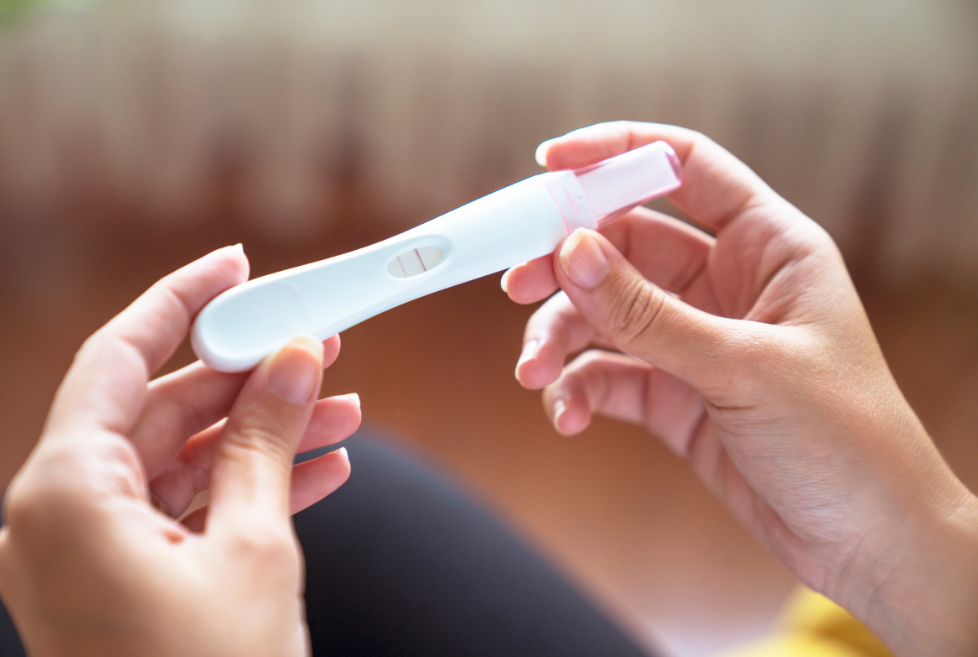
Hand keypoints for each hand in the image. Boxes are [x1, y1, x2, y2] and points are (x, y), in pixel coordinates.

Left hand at [0, 246, 360, 656]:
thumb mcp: (254, 548)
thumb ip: (268, 440)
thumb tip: (295, 358)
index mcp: (64, 496)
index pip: (119, 359)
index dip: (181, 301)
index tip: (237, 264)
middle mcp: (56, 517)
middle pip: (156, 409)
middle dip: (246, 379)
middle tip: (318, 346)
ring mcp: (84, 555)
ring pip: (177, 461)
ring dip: (259, 435)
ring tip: (341, 409)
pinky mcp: (116, 585)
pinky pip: (181, 512)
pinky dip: (245, 487)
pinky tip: (320, 469)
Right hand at [504, 122, 977, 655]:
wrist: (868, 543)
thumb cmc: (846, 442)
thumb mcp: (743, 369)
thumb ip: (649, 313)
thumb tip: (572, 250)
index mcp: (769, 247)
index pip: (685, 167)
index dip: (617, 152)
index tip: (550, 163)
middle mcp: (728, 284)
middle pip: (625, 243)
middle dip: (566, 263)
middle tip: (516, 284)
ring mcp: (696, 341)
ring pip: (605, 313)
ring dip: (560, 337)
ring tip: (534, 374)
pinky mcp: (675, 395)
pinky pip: (608, 374)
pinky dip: (578, 390)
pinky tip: (567, 416)